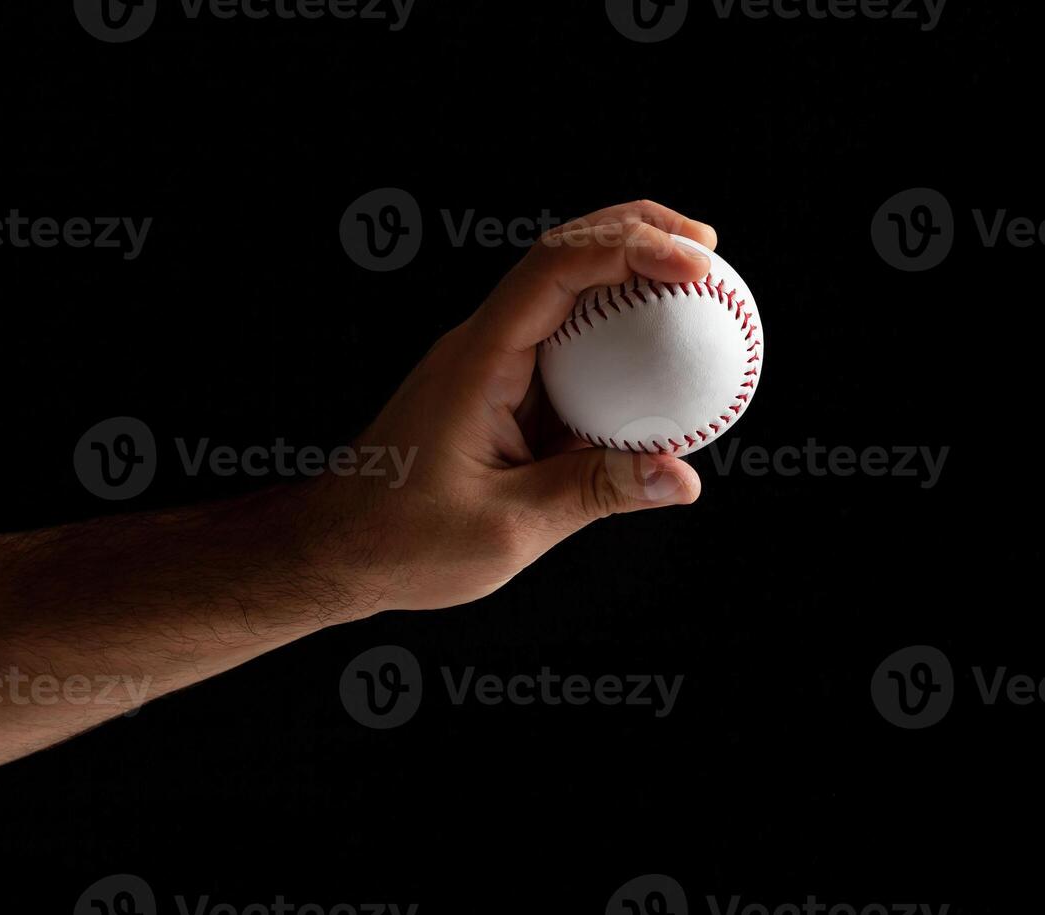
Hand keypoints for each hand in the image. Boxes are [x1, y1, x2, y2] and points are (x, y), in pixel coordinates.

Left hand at [315, 201, 718, 610]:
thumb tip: (680, 476)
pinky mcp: (491, 391)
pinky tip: (649, 365)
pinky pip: (558, 345)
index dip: (631, 246)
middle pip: (561, 256)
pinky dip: (608, 338)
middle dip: (636, 234)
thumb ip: (594, 493)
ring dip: (624, 279)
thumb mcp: (508, 528)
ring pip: (560, 293)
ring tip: (696, 291)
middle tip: (710, 248)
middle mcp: (479, 346)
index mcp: (477, 362)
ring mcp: (484, 364)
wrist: (335, 550)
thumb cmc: (403, 543)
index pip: (556, 268)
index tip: (698, 259)